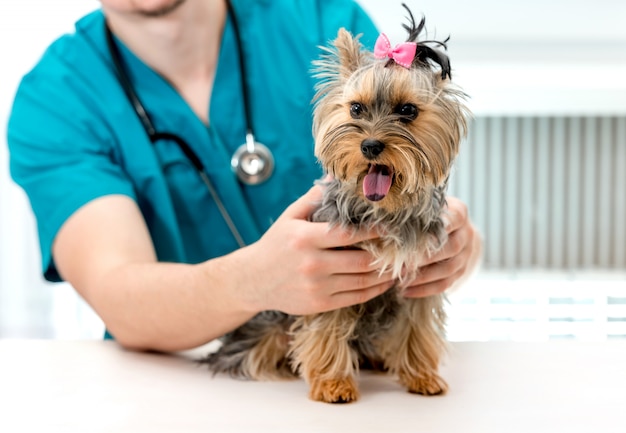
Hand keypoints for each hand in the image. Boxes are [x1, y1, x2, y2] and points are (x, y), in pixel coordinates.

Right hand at [239, 185, 393, 315]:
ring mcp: (317, 287)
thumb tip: (337, 175)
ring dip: (387, 273)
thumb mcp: (291, 216)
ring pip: (363, 281)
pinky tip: (386, 281)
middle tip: (406, 247)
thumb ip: (315, 197)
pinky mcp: (320, 304)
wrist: (253, 280)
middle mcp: (312, 264)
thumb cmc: (276, 243)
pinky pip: (356, 297)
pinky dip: (376, 289)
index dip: (375, 230)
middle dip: (387, 254)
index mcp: (305, 238)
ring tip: (402, 264)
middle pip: (361, 260)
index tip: (393, 225)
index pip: (348, 233)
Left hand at [402, 196, 481, 297]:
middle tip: (400, 263)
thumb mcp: (424, 208)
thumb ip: (412, 212)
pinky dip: (425, 290)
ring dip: (423, 277)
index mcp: (458, 213)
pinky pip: (445, 284)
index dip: (434, 228)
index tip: (413, 235)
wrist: (451, 230)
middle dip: (424, 257)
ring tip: (399, 280)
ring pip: (448, 270)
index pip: (451, 220)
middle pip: (450, 248)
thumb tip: (385, 221)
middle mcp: (466, 234)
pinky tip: (405, 291)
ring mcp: (466, 255)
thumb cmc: (428, 215)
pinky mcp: (461, 272)